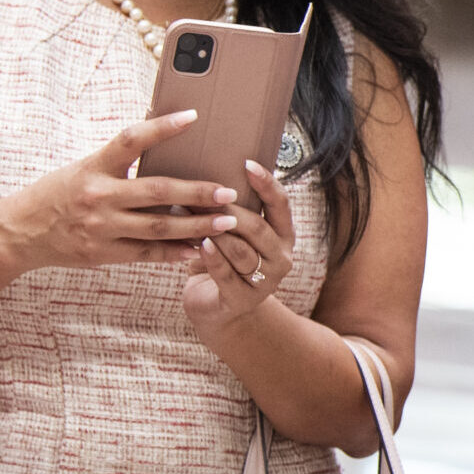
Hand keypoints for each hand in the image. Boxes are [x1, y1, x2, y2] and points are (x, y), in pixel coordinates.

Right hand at [0, 111, 235, 270]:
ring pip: (159, 228)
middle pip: (157, 192)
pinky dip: (174, 252)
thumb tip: (160, 139)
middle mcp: (97, 196)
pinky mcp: (102, 253)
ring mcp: (101, 228)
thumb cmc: (57, 194)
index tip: (194, 116)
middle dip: (197, 193)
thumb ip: (118, 161)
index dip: (162, 127)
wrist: (18, 232)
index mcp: (93, 167)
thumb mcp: (83, 169)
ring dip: (196, 226)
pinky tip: (198, 249)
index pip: (130, 140)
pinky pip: (147, 254)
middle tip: (229, 192)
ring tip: (226, 222)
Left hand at [183, 160, 297, 331]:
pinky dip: (212, 257)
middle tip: (201, 194)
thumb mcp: (235, 234)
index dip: (266, 183)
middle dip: (228, 210)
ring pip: (241, 251)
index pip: (280, 205)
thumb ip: (233, 211)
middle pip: (257, 228)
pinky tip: (199, 244)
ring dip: (214, 232)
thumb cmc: (224, 262)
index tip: (247, 163)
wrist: (219, 309)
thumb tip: (208, 176)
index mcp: (284, 236)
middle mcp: (281, 258)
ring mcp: (265, 282)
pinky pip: (226, 274)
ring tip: (189, 215)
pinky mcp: (243, 299)